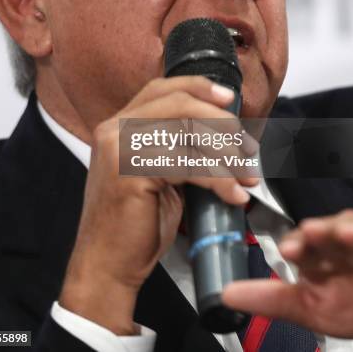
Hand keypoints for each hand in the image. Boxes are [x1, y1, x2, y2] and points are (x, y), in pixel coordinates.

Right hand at [59, 76, 256, 333]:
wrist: (106, 264)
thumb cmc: (136, 222)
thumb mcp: (156, 173)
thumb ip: (175, 145)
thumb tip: (222, 131)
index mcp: (118, 124)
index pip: (161, 88)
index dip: (198, 87)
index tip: (229, 98)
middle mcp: (114, 129)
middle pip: (179, 104)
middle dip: (221, 122)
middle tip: (246, 147)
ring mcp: (119, 149)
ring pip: (187, 133)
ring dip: (226, 155)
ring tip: (246, 175)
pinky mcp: (130, 173)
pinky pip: (188, 165)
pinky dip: (219, 179)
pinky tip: (233, 195)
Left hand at [222, 209, 352, 338]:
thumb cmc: (351, 305)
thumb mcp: (309, 308)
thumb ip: (269, 300)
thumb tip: (227, 294)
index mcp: (313, 257)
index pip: (298, 246)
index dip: (294, 246)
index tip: (289, 250)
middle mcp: (333, 244)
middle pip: (322, 232)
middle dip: (315, 232)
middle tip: (309, 233)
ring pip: (346, 227)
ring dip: (337, 229)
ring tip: (335, 233)